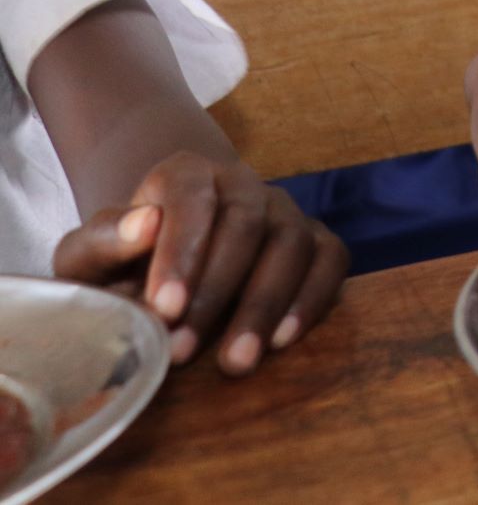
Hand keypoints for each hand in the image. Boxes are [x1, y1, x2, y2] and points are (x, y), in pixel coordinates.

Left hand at [50, 152, 347, 375]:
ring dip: (264, 305)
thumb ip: (103, 241)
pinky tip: (283, 340)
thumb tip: (143, 225)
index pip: (190, 197)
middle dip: (217, 292)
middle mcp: (243, 184)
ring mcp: (285, 212)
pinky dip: (313, 298)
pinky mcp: (316, 241)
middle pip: (246, 224)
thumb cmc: (121, 265)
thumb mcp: (89, 257)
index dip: (181, 250)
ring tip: (235, 361)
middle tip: (184, 352)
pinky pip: (332, 260)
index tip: (164, 308)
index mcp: (185, 174)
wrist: (163, 266)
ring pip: (293, 242)